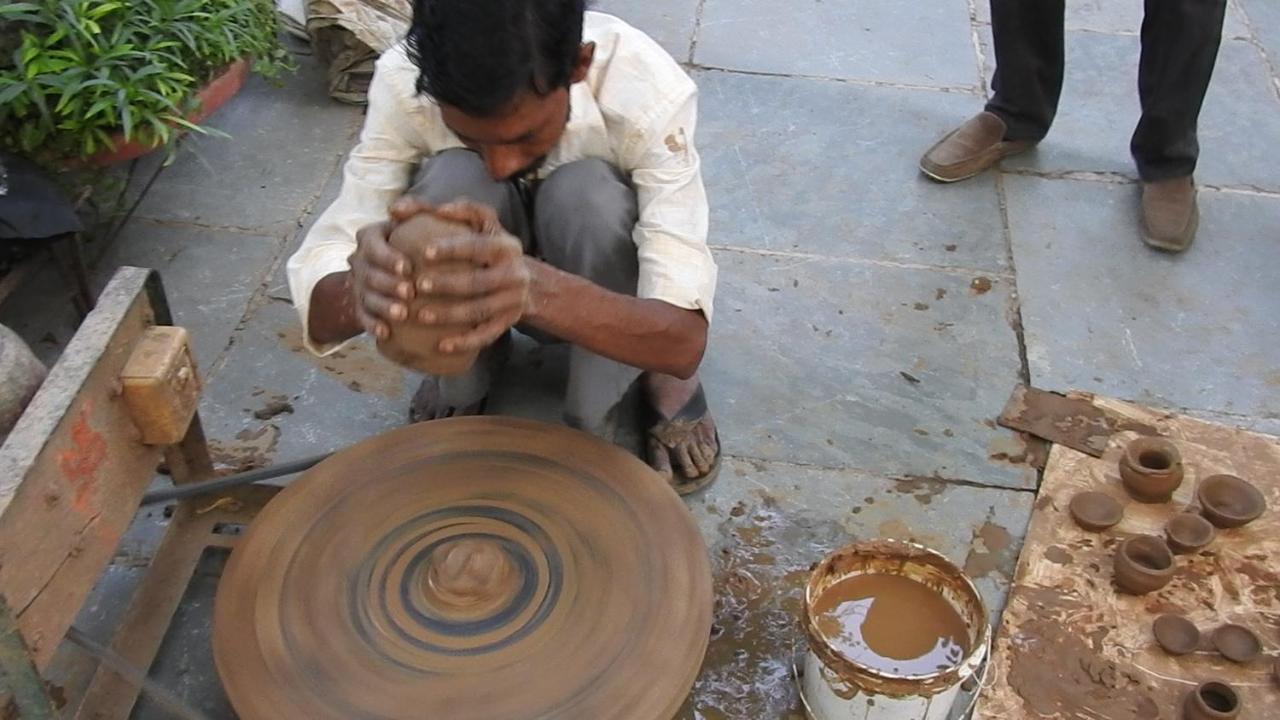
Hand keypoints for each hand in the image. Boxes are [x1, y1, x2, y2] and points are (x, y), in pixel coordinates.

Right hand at [348, 219, 414, 340]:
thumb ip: (414, 208)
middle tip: (409, 292)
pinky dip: (373, 325)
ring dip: (383, 306)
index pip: (372, 244)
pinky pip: (362, 317)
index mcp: (369, 237)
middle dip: (388, 283)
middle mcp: (360, 260)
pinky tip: (387, 334)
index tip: (407, 267)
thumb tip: (396, 209)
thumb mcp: (414, 219)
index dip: (387, 257)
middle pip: (369, 273)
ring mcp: (358, 284)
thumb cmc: (415, 238)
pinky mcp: (360, 305)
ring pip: (366, 296)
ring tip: (402, 314)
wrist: (396, 266)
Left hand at [397, 199, 531, 354]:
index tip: (425, 253)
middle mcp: (515, 274)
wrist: (525, 280)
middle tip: (416, 286)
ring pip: (479, 311)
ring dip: (449, 315)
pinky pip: (486, 335)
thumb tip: (407, 208)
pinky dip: (464, 342)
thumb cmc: (489, 246)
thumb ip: (452, 209)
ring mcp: (513, 301)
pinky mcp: (509, 322)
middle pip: (478, 282)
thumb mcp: (481, 223)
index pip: (479, 246)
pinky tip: (441, 346)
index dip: (452, 249)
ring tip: (420, 315)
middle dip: (446, 284)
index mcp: (506, 246)